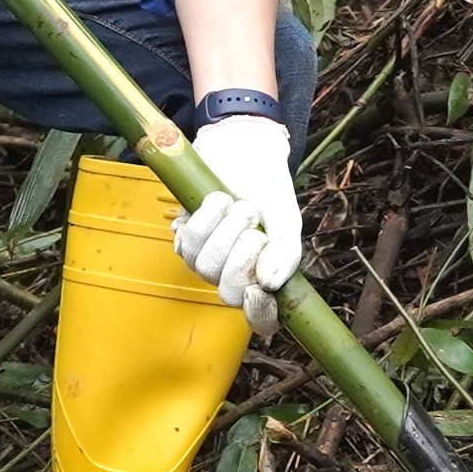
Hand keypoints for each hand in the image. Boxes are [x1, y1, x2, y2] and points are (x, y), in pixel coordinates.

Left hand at [169, 114, 302, 329]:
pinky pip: (189, 241)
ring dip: (225, 230)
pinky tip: (217, 200)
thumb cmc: (267, 191)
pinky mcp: (186, 240)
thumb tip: (270, 284)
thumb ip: (286, 253)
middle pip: (228, 292)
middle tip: (254, 225)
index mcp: (264, 279)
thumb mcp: (286, 220)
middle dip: (241, 255)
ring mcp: (207, 261)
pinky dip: (206, 217)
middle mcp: (233, 276)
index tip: (257, 289)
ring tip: (238, 205)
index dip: (259, 314)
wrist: (243, 151)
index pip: (261, 320)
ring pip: (206, 266)